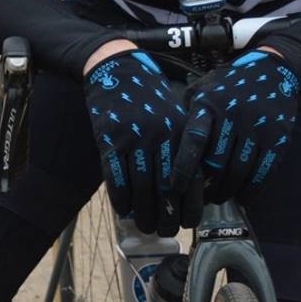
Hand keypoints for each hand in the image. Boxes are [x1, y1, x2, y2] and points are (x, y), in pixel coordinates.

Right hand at [84, 49, 191, 235]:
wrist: (118, 71)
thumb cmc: (150, 99)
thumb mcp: (177, 118)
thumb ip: (186, 149)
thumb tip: (190, 190)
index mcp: (183, 133)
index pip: (191, 180)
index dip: (189, 207)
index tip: (186, 223)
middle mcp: (162, 137)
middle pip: (166, 189)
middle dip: (166, 216)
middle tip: (164, 231)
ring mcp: (134, 138)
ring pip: (141, 188)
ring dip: (142, 213)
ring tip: (144, 226)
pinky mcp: (109, 139)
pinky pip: (115, 177)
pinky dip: (120, 198)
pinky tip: (123, 209)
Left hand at [179, 50, 300, 205]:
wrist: (272, 71)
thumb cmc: (227, 86)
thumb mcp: (202, 90)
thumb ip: (185, 114)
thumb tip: (164, 146)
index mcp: (208, 105)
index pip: (193, 140)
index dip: (183, 167)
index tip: (175, 187)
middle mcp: (233, 117)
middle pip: (216, 162)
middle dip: (206, 186)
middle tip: (198, 198)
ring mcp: (257, 128)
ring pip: (239, 171)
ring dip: (227, 191)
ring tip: (217, 198)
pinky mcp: (278, 138)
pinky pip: (263, 172)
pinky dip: (251, 189)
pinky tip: (242, 197)